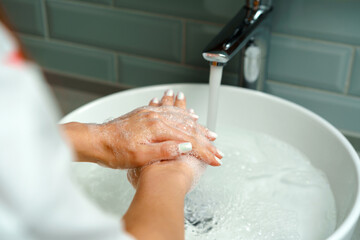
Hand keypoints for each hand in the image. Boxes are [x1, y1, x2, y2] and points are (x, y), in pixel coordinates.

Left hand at [123, 91, 220, 239]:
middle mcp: (156, 117)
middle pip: (187, 127)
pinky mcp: (145, 114)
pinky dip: (180, 112)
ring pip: (180, 117)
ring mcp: (151, 114)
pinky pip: (168, 110)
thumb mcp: (139, 156)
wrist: (96, 140)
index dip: (204, 150)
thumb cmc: (114, 151)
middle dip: (204, 138)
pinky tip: (185, 111)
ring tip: (207, 130)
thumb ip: (163, 150)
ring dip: (196, 124)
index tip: (215, 158)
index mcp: (157, 128)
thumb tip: (185, 147)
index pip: (188, 139)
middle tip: (217, 146)